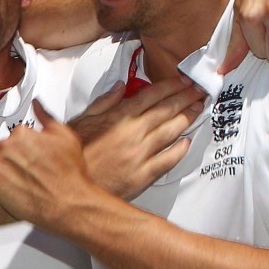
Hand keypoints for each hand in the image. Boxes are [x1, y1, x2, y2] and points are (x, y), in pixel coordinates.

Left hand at [0, 100, 106, 229]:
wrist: (69, 203)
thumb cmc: (70, 174)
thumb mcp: (65, 137)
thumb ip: (46, 117)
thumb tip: (36, 104)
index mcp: (23, 132)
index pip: (11, 135)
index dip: (19, 149)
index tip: (25, 158)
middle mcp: (8, 144)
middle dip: (6, 158)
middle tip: (20, 172)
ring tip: (9, 180)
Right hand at [74, 76, 204, 198]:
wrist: (69, 187)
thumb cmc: (74, 155)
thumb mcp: (81, 121)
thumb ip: (103, 102)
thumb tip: (120, 88)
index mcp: (117, 118)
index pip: (150, 96)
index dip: (170, 86)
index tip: (183, 81)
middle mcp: (132, 133)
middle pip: (166, 110)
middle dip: (185, 97)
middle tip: (199, 90)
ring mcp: (139, 155)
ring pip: (170, 132)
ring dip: (187, 118)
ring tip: (199, 109)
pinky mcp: (142, 176)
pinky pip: (167, 160)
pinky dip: (180, 150)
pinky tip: (187, 142)